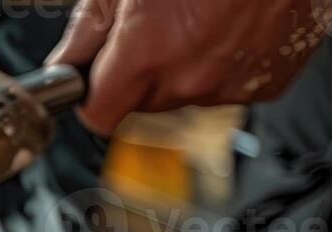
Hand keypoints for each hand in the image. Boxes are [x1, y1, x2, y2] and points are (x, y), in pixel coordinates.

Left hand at [49, 0, 331, 135]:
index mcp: (147, 53)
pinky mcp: (268, 81)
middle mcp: (190, 77)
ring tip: (201, 16)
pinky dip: (226, 62)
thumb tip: (63, 62)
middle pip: (143, 104)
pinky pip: (231, 86)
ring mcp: (233, 83)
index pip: (98, 115)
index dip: (93, 97)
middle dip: (142, 73)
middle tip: (159, 26)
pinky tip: (230, 25)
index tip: (95, 82)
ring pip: (187, 94)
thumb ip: (88, 29)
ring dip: (186, 66)